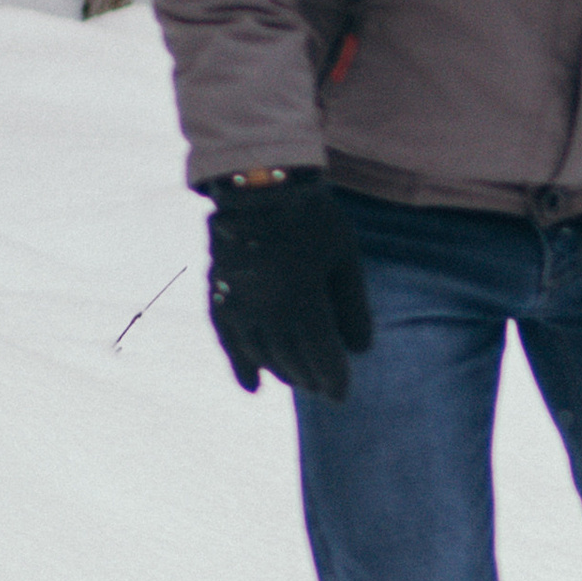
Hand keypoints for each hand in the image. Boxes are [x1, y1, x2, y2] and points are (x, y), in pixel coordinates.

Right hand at [204, 171, 372, 402]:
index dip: (333, 378)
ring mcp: (239, 305)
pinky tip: (252, 388)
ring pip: (262, 354)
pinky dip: (240, 365)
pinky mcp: (220, 295)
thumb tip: (361, 350)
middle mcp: (267, 311)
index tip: (342, 396)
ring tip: (300, 380)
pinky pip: (228, 340)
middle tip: (325, 388)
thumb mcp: (344, 257)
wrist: (257, 184)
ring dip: (282, 372)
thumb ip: (353, 305)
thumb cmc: (311, 218)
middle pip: (291, 359)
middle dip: (311, 377)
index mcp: (302, 301)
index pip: (320, 355)